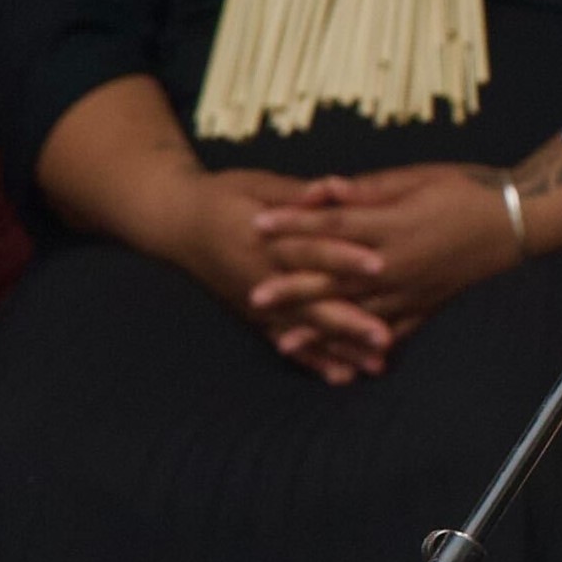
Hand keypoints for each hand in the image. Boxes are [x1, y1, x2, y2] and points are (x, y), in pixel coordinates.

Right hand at [157, 168, 393, 384]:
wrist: (176, 224)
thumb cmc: (223, 197)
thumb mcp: (256, 185)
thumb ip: (294, 193)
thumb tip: (329, 188)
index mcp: (264, 239)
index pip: (310, 249)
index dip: (344, 256)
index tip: (380, 265)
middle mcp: (260, 277)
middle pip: (311, 301)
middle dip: (349, 322)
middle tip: (385, 338)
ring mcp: (256, 302)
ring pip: (303, 329)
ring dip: (339, 349)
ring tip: (375, 367)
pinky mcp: (255, 316)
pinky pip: (287, 341)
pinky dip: (314, 360)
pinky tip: (342, 376)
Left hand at [248, 163, 521, 332]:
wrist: (516, 221)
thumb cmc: (466, 190)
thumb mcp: (416, 178)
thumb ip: (369, 189)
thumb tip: (325, 190)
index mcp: (391, 225)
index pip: (330, 225)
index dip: (291, 224)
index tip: (256, 224)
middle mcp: (395, 264)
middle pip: (333, 278)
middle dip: (291, 287)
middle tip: (254, 296)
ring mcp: (411, 290)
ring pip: (356, 313)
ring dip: (319, 329)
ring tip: (284, 341)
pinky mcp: (426, 306)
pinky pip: (392, 331)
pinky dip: (367, 346)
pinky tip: (346, 361)